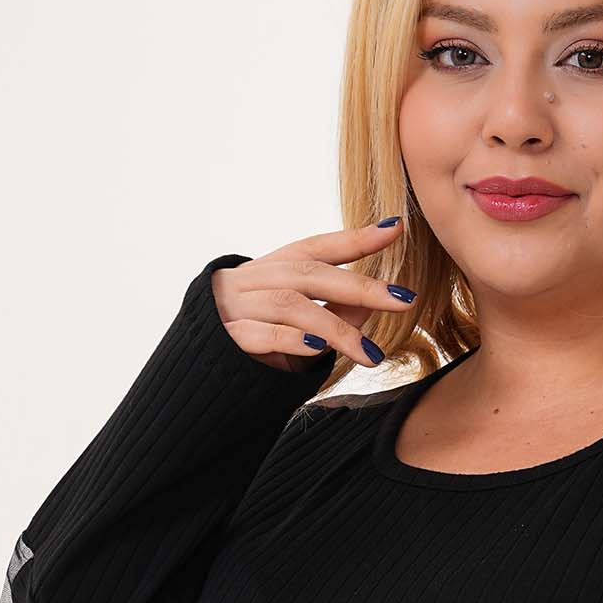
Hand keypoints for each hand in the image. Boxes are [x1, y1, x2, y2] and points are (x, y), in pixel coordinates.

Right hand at [213, 218, 414, 371]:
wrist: (198, 374)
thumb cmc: (255, 345)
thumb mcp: (300, 326)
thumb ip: (334, 312)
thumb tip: (376, 303)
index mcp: (271, 269)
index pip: (317, 248)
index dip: (355, 238)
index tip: (395, 228)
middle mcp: (253, 279)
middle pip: (311, 274)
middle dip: (361, 286)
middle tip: (404, 300)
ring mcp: (237, 306)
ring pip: (292, 305)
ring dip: (337, 329)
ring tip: (370, 354)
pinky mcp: (226, 337)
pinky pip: (263, 334)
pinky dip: (294, 341)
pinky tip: (321, 350)